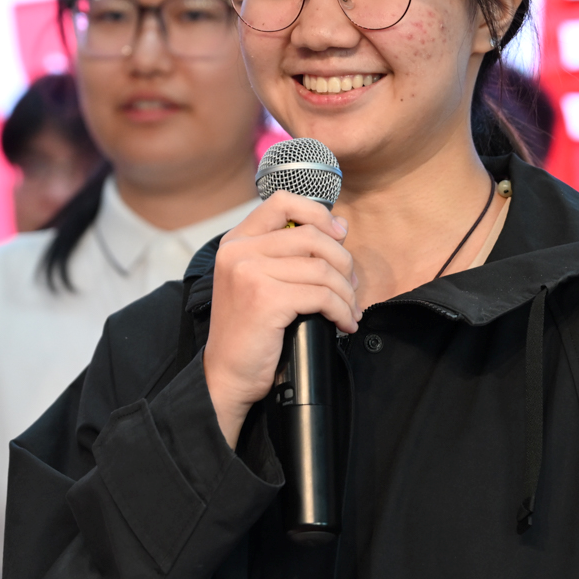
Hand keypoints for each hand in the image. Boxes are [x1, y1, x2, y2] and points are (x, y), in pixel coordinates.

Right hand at [203, 192, 359, 446]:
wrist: (226, 375)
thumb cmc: (250, 331)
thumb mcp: (262, 281)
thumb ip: (291, 252)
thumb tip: (339, 224)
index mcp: (236, 241)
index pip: (281, 202)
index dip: (318, 213)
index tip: (339, 234)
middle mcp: (238, 251)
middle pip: (312, 237)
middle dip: (343, 263)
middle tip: (351, 288)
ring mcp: (249, 272)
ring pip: (322, 269)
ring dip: (347, 293)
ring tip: (349, 310)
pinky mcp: (265, 298)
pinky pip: (322, 296)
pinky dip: (342, 311)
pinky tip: (344, 324)